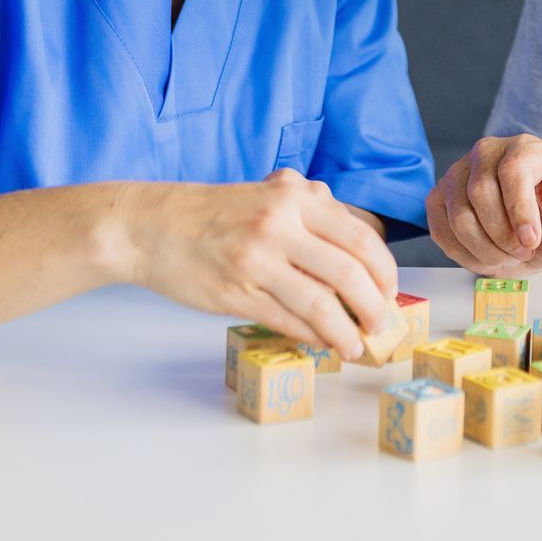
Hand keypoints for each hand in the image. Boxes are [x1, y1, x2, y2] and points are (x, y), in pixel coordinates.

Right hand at [123, 169, 398, 359]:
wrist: (151, 226)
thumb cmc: (214, 213)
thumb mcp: (269, 195)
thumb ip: (313, 215)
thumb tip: (358, 256)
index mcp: (294, 196)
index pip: (360, 238)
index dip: (384, 271)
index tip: (389, 291)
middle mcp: (279, 225)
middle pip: (350, 274)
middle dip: (374, 306)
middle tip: (380, 323)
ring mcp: (257, 261)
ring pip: (322, 304)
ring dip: (346, 332)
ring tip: (355, 345)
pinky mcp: (237, 294)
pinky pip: (289, 321)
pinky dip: (313, 336)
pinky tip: (322, 342)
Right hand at [426, 134, 541, 277]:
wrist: (525, 232)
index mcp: (526, 149)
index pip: (514, 169)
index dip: (520, 210)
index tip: (531, 240)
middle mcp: (487, 152)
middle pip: (481, 192)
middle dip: (503, 235)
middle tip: (523, 252)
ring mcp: (457, 174)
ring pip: (459, 215)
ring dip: (486, 249)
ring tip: (508, 256)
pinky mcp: (438, 199)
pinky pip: (442, 231)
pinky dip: (466, 255)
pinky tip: (486, 257)